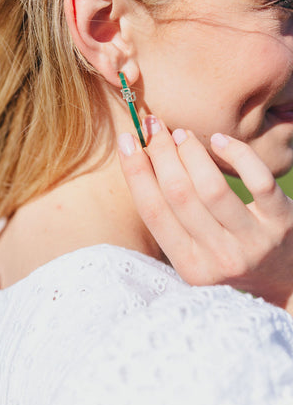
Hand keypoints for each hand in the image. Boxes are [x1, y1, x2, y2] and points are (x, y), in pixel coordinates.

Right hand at [118, 115, 292, 312]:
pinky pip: (258, 180)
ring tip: (182, 134)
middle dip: (161, 153)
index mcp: (190, 266)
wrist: (284, 278)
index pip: (152, 212)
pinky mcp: (282, 221)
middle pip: (179, 195)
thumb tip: (142, 162)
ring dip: (192, 153)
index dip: (135, 172)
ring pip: (213, 188)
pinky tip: (221, 140)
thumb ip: (171, 219)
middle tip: (154, 127)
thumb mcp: (196, 252)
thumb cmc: (229, 256)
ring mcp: (253, 241)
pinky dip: (237, 155)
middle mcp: (219, 257)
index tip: (127, 140)